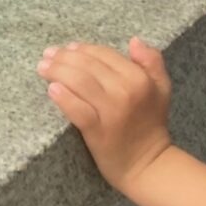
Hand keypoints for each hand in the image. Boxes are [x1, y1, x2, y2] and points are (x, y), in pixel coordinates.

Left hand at [39, 37, 174, 189]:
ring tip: (43, 67)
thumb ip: (152, 61)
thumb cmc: (152, 124)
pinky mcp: (97, 130)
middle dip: (65, 57)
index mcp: (140, 78)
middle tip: (48, 54)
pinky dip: (63, 97)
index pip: (105, 54)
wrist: (147, 165)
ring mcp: (111, 110)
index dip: (84, 49)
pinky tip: (51, 89)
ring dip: (58, 71)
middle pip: (88, 66)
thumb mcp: (162, 88)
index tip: (68, 47)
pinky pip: (77, 109)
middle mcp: (126, 90)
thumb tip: (134, 40)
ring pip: (80, 82)